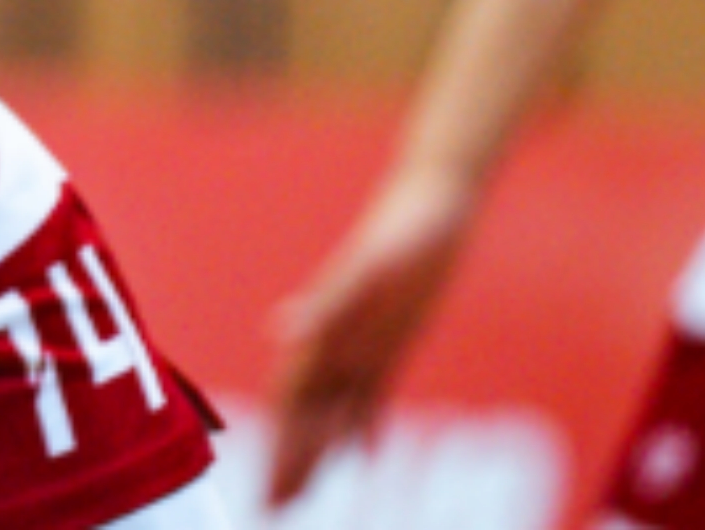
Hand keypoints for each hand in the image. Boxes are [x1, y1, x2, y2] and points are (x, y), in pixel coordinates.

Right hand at [262, 167, 480, 507]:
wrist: (433, 204)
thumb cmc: (404, 234)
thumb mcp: (369, 267)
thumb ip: (327, 302)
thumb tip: (281, 335)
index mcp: (325, 333)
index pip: (293, 404)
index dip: (281, 448)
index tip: (270, 490)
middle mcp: (337, 345)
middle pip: (307, 416)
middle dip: (290, 462)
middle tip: (273, 509)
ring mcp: (361, 347)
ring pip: (333, 414)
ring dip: (316, 453)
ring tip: (300, 495)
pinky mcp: (388, 344)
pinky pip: (371, 398)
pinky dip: (363, 429)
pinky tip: (362, 457)